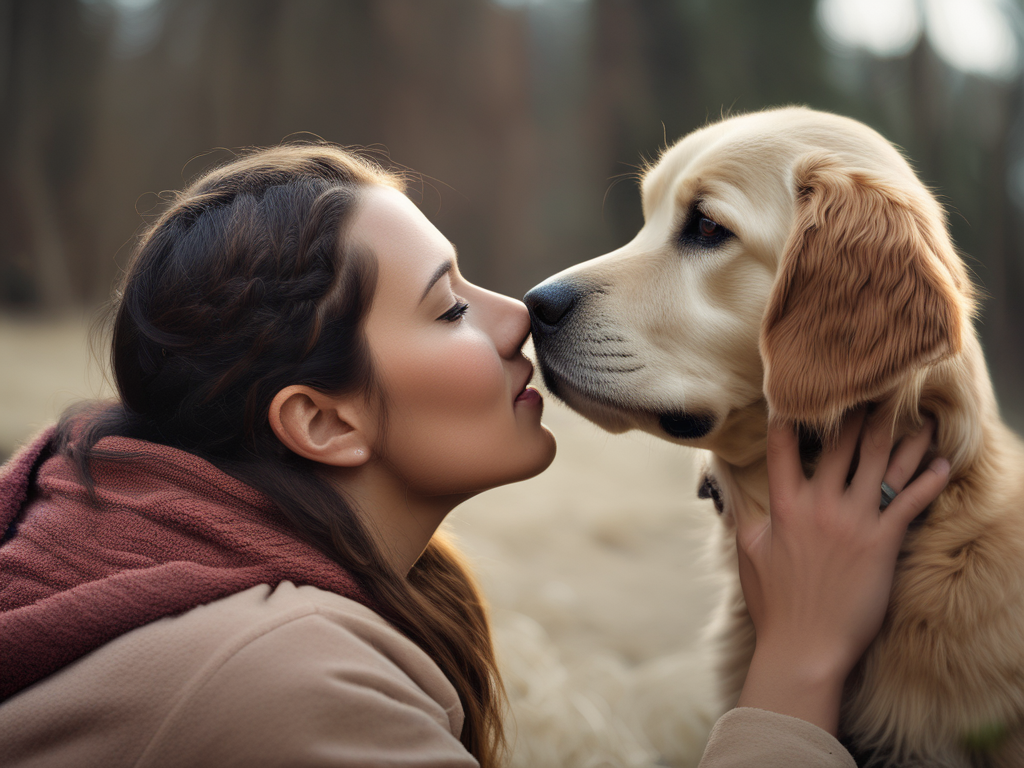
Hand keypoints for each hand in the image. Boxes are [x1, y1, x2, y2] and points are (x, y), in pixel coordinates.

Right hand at [734, 411, 949, 734]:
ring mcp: (853, 521)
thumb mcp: (748, 553)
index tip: (798, 395)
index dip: (790, 418)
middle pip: (841, 446)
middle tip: (873, 391)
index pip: (783, 449)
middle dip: (858, 414)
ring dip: (901, 438)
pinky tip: (942, 462)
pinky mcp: (882, 542)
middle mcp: (820, 505)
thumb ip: (745, 516)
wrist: (805, 645)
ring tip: (915, 416)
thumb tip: (734, 492)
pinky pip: (910, 501)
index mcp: (784, 505)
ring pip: (881, 465)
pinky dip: (929, 479)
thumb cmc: (774, 603)